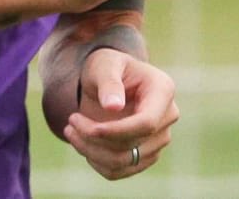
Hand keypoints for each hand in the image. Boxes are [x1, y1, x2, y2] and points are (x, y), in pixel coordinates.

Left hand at [64, 48, 178, 179]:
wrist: (108, 81)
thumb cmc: (107, 67)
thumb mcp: (104, 65)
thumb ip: (109, 82)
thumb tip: (114, 106)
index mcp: (163, 90)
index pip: (146, 123)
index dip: (116, 131)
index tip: (87, 127)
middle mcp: (168, 117)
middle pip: (133, 145)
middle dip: (95, 138)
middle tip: (70, 122)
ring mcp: (159, 139)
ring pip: (124, 162)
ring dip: (91, 152)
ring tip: (71, 130)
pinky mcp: (146, 155)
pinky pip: (119, 171)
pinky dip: (96, 162)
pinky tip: (82, 143)